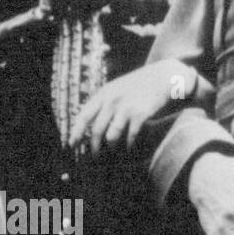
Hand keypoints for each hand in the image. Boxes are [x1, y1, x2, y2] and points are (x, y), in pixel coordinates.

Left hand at [71, 59, 197, 153]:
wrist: (162, 78)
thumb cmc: (137, 86)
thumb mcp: (116, 88)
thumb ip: (102, 103)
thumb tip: (87, 124)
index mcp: (103, 94)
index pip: (84, 115)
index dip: (76, 132)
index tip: (71, 144)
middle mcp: (112, 101)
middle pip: (96, 130)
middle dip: (93, 147)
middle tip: (94, 156)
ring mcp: (126, 108)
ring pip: (111, 136)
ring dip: (111, 148)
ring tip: (113, 151)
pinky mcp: (140, 115)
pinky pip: (129, 137)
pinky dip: (129, 145)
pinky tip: (130, 148)